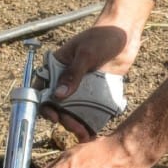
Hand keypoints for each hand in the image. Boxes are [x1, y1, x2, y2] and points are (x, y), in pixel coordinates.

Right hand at [41, 22, 141, 140]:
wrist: (124, 34)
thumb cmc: (101, 37)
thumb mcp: (86, 54)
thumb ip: (73, 74)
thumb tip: (58, 95)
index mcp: (56, 66)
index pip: (43, 88)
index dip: (44, 104)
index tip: (53, 116)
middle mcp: (66, 79)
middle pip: (58, 105)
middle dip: (64, 118)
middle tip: (74, 127)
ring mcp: (81, 87)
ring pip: (74, 110)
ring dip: (76, 123)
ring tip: (84, 134)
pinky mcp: (96, 92)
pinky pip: (90, 109)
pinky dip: (90, 120)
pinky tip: (93, 131)